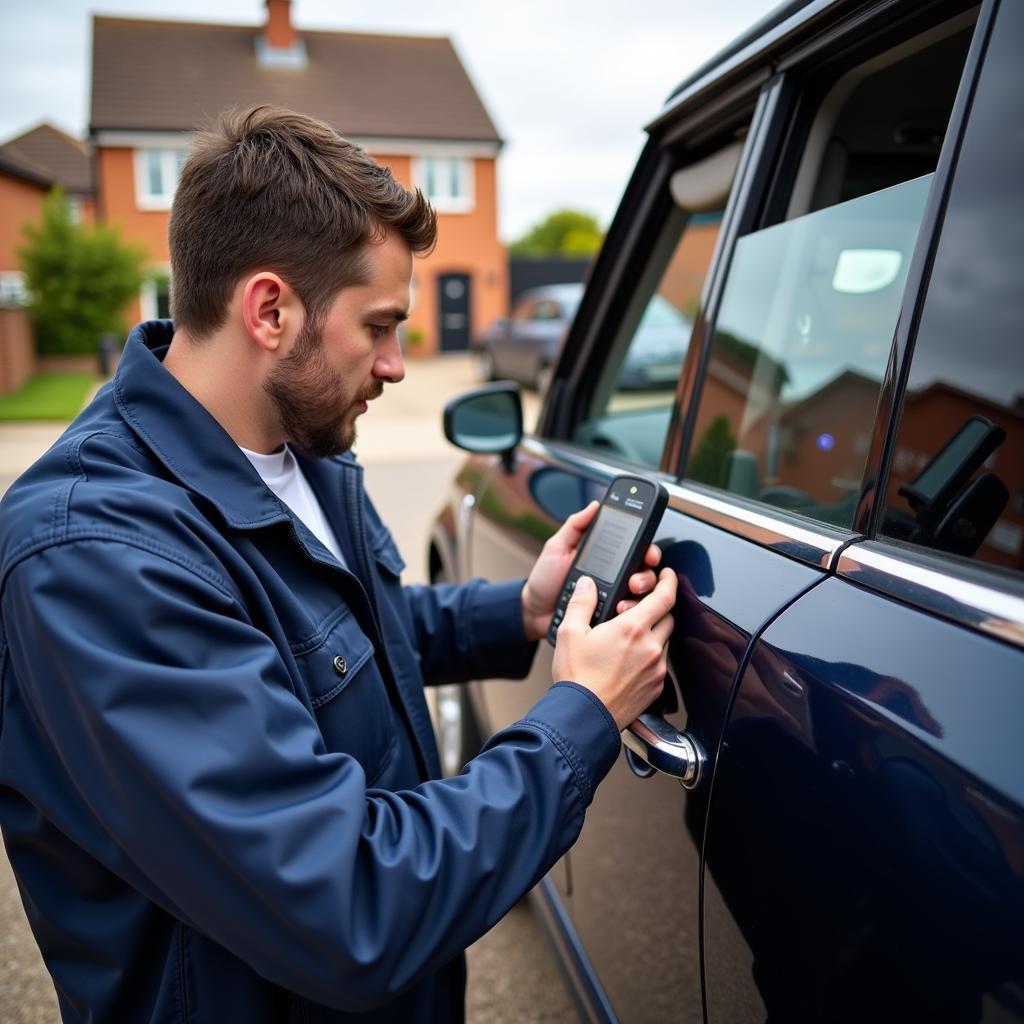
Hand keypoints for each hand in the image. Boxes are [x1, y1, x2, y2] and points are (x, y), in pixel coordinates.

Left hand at [520, 501, 660, 641]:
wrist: (535, 610)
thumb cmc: (546, 579)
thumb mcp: (557, 547)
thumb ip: (575, 525)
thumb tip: (595, 505)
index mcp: (607, 556)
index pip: (635, 549)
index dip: (647, 548)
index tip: (648, 552)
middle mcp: (615, 575)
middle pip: (645, 571)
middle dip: (647, 574)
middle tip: (634, 579)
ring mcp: (614, 596)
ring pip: (643, 593)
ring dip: (641, 592)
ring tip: (628, 592)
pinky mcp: (610, 615)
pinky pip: (630, 613)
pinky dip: (630, 610)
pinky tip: (620, 608)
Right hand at [552, 568, 676, 729]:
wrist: (584, 717)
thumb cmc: (577, 678)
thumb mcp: (569, 633)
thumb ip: (581, 603)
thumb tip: (587, 585)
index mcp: (632, 628)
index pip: (665, 596)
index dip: (669, 581)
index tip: (666, 575)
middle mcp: (650, 647)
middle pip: (668, 617)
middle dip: (657, 608)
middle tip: (640, 607)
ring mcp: (656, 669)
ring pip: (664, 641)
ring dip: (652, 633)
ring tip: (629, 638)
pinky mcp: (656, 687)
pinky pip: (660, 664)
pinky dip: (650, 656)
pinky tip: (629, 661)